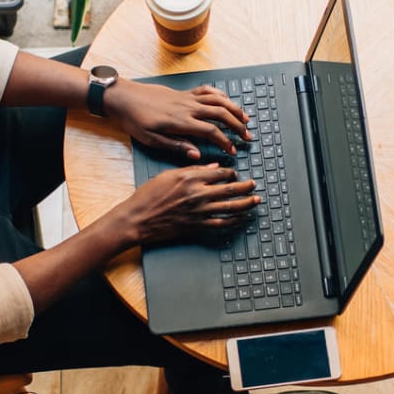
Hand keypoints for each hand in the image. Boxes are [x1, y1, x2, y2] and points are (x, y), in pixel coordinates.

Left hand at [105, 82, 252, 160]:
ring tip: (245, 119)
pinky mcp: (183, 92)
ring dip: (234, 109)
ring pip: (218, 100)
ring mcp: (187, 98)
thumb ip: (176, 146)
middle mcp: (188, 107)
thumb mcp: (152, 139)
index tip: (233, 151)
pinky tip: (227, 100)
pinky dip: (220, 95)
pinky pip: (207, 90)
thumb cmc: (135, 120)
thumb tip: (197, 154)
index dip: (225, 142)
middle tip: (247, 137)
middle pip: (221, 114)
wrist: (124, 97)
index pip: (212, 131)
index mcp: (181, 122)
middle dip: (237, 126)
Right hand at [106, 164, 259, 245]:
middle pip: (230, 189)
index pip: (219, 173)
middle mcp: (197, 194)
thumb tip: (214, 167)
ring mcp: (199, 212)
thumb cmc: (148, 196)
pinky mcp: (197, 226)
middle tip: (254, 185)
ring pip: (230, 207)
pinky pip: (222, 224)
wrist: (137, 219)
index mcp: (190, 178)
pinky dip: (235, 221)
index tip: (235, 174)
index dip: (230, 173)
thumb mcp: (168, 175)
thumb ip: (192, 170)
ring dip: (246, 203)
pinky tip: (242, 219)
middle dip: (246, 187)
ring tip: (256, 200)